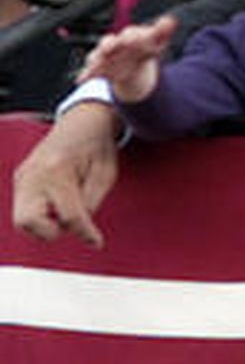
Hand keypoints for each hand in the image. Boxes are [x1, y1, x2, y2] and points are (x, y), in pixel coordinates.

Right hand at [11, 102, 122, 247]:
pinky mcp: (20, 179)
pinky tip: (58, 204)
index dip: (85, 232)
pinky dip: (41, 215)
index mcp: (58, 169)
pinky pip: (24, 209)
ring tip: (65, 212)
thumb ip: (91, 202)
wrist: (83, 121)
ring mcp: (22, 176)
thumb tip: (78, 227)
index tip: (97, 242)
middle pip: (28, 221)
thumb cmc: (98, 146)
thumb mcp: (106, 174)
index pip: (68, 215)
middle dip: (52, 230)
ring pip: (21, 220)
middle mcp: (33, 173)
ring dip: (44, 225)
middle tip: (73, 223)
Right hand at [78, 16, 177, 102]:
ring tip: (94, 65)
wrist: (133, 62)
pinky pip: (90, 70)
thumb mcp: (157, 43)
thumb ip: (163, 31)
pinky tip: (82, 79)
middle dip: (109, 44)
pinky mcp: (98, 66)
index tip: (133, 39)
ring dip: (96, 59)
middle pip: (109, 41)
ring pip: (97, 55)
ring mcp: (105, 54)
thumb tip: (170, 20)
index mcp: (131, 35)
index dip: (132, 36)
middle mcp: (115, 43)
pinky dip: (86, 74)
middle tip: (109, 49)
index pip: (130, 33)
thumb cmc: (145, 49)